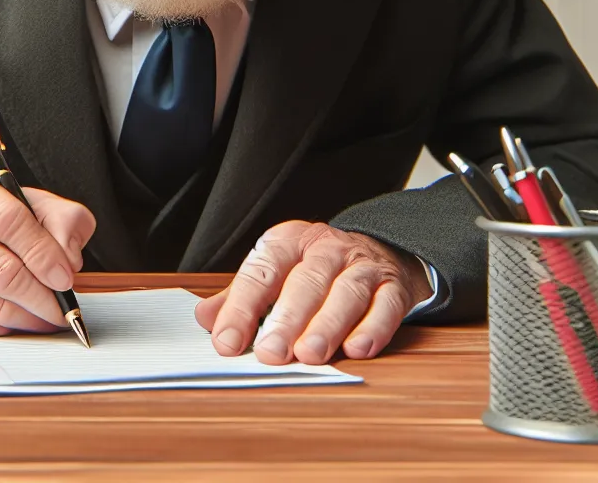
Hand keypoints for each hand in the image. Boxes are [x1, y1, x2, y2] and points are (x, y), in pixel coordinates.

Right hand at [0, 170, 95, 334]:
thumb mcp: (29, 202)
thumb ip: (61, 218)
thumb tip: (68, 258)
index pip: (7, 220)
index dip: (42, 252)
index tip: (65, 276)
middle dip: (41, 295)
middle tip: (64, 307)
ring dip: (29, 316)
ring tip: (49, 314)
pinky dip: (7, 327)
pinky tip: (21, 317)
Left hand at [194, 220, 431, 364]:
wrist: (379, 251)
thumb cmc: (314, 269)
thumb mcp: (275, 274)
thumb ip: (240, 296)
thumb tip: (205, 319)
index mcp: (288, 242)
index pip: (260, 272)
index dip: (241, 307)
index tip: (226, 342)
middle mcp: (325, 248)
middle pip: (305, 282)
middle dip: (287, 319)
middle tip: (271, 352)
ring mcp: (361, 265)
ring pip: (345, 293)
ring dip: (327, 325)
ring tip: (310, 355)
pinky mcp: (393, 286)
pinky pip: (385, 305)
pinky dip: (373, 328)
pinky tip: (358, 349)